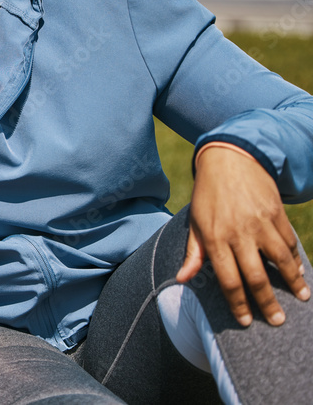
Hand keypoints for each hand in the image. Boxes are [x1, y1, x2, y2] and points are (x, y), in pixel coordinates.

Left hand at [177, 146, 309, 326]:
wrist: (229, 160)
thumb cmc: (208, 196)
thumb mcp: (195, 223)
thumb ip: (193, 253)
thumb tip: (181, 279)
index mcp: (215, 238)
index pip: (228, 280)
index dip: (238, 304)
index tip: (246, 321)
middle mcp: (239, 233)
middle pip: (257, 277)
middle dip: (268, 303)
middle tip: (277, 321)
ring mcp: (260, 223)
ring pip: (281, 261)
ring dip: (293, 282)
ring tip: (300, 298)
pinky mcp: (276, 214)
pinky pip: (289, 242)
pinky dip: (295, 258)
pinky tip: (298, 271)